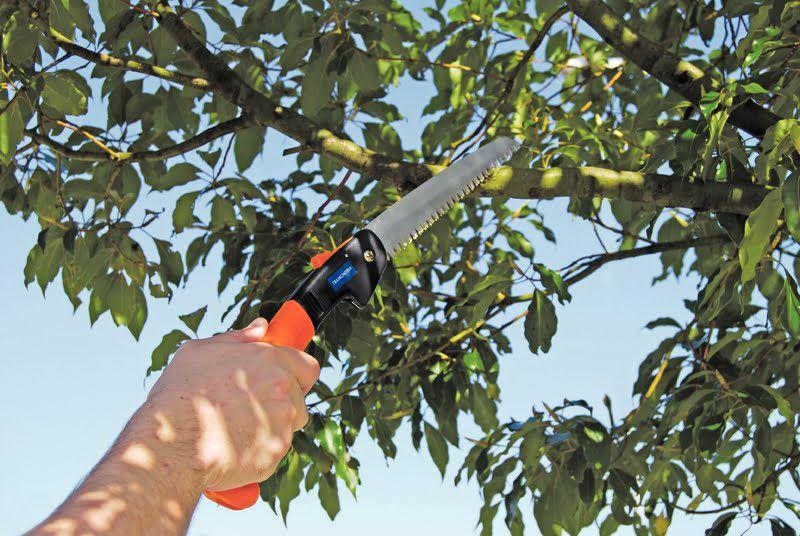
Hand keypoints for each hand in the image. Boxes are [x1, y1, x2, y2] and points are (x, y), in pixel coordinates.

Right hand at [139, 318, 319, 491]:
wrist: (170, 441)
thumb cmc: (180, 394)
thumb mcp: (200, 351)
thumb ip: (238, 338)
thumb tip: (261, 327)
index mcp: (270, 359)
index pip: (307, 367)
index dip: (296, 375)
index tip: (282, 382)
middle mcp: (283, 388)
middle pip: (298, 398)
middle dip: (281, 402)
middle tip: (249, 409)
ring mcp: (283, 421)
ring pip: (289, 425)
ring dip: (272, 427)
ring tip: (237, 430)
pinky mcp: (277, 451)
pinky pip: (276, 450)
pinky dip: (260, 451)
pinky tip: (234, 448)